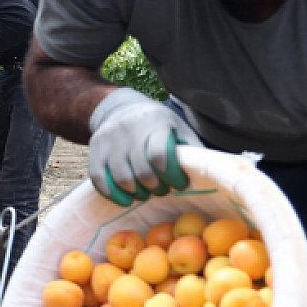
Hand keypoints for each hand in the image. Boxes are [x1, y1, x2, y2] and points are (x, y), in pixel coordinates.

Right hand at [87, 88, 199, 205]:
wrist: (119, 108)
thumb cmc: (158, 125)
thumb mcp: (177, 128)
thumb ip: (191, 148)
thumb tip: (212, 173)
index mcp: (156, 122)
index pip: (160, 155)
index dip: (171, 176)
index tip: (179, 184)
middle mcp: (130, 130)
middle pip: (142, 171)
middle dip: (155, 188)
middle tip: (162, 190)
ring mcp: (109, 141)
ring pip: (122, 179)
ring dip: (137, 193)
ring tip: (145, 193)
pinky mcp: (94, 151)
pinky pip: (100, 180)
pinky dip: (114, 195)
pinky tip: (126, 198)